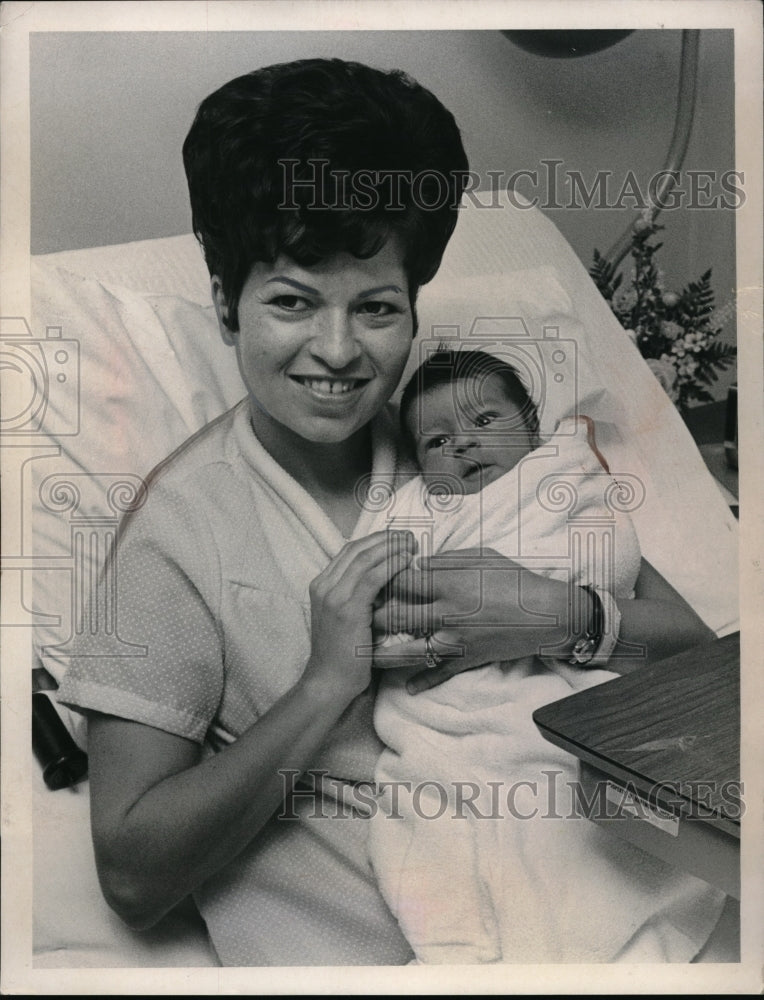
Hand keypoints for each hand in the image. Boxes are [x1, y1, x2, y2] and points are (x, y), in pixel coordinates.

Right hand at [303, 530, 415, 702]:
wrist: (329, 683)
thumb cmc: (344, 655)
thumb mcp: (348, 618)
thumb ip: (359, 597)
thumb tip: (389, 579)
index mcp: (321, 585)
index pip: (350, 551)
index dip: (376, 540)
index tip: (398, 539)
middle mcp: (323, 586)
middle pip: (357, 549)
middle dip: (385, 538)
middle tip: (409, 536)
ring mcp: (332, 596)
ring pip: (365, 558)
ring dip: (391, 547)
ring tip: (411, 544)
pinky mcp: (346, 609)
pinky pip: (372, 578)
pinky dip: (391, 564)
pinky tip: (406, 561)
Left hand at [372, 548, 571, 692]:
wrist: (547, 614)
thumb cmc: (514, 579)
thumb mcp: (481, 557)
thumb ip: (445, 560)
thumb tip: (416, 564)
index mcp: (448, 582)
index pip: (401, 580)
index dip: (381, 578)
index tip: (369, 578)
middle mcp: (446, 612)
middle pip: (396, 615)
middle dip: (371, 614)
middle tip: (355, 614)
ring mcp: (455, 639)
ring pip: (408, 650)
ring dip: (383, 652)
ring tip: (364, 652)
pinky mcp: (467, 658)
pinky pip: (439, 673)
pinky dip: (422, 682)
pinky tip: (407, 687)